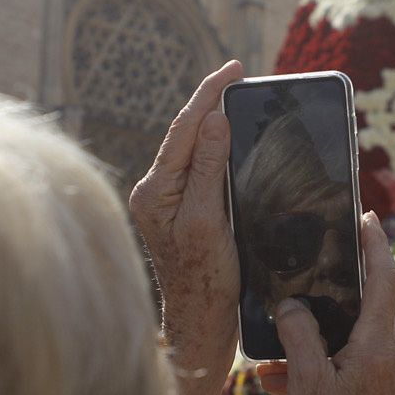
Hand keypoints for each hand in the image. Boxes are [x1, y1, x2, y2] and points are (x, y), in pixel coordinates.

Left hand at [129, 60, 245, 394]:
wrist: (200, 325)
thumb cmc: (204, 281)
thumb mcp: (209, 221)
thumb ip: (209, 169)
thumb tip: (214, 120)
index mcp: (155, 191)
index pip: (184, 128)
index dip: (209, 94)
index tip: (234, 68)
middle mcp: (155, 192)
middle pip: (185, 134)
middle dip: (210, 103)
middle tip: (239, 75)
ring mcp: (167, 203)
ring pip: (192, 150)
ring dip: (214, 123)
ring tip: (237, 97)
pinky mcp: (182, 214)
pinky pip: (199, 169)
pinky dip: (217, 149)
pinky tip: (233, 140)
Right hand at [272, 214, 394, 394]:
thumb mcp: (304, 385)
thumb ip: (299, 336)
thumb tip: (292, 304)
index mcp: (380, 352)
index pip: (385, 282)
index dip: (376, 245)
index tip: (365, 216)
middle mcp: (389, 366)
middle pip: (366, 311)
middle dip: (330, 296)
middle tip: (304, 274)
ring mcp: (383, 389)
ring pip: (346, 345)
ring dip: (310, 342)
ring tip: (268, 356)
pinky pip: (342, 374)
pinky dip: (312, 371)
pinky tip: (274, 384)